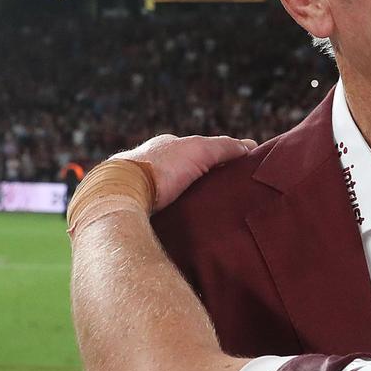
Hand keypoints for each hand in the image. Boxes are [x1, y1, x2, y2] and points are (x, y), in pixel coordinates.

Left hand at [114, 134, 255, 210]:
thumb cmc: (158, 168)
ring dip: (185, 201)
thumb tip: (250, 145)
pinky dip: (171, 215)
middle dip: (200, 182)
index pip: (195, 150)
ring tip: (206, 216)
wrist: (120, 194)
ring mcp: (139, 186)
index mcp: (164, 146)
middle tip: (223, 197)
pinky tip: (182, 225)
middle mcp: (149, 163)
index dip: (216, 159)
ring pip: (170, 193)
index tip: (233, 173)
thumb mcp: (199, 149)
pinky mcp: (133, 208)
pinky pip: (158, 211)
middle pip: (183, 172)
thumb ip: (224, 147)